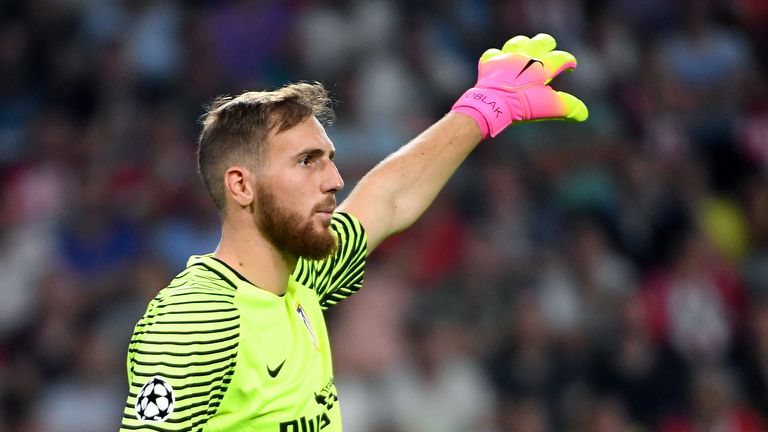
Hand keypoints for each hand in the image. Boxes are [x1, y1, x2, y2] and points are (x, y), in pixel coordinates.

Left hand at [451, 33, 587, 137]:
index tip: (570, 66)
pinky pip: (493, 54)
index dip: (568, 62)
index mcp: (542, 67)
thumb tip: (584, 114)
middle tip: (550, 47)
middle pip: (541, 42)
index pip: (561, 58)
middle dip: (548, 44)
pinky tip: (500, 60)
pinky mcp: (490, 63)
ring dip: (524, 44)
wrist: (493, 104)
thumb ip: (567, 107)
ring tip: (527, 49)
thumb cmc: (522, 106)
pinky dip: (498, 57)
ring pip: (518, 43)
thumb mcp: (548, 107)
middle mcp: (525, 58)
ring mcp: (507, 58)